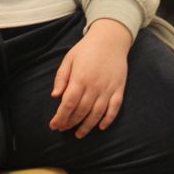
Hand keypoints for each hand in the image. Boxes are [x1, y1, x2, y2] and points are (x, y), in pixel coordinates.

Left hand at [49, 19, 131, 137]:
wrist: (111, 38)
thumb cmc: (86, 49)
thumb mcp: (69, 59)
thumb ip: (61, 78)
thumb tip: (55, 96)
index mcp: (80, 78)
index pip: (68, 104)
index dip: (60, 117)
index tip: (54, 125)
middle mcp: (94, 85)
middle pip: (81, 111)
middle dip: (70, 123)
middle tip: (63, 129)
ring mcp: (108, 88)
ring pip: (97, 113)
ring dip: (87, 126)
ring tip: (78, 134)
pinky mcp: (119, 88)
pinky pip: (114, 108)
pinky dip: (108, 120)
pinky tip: (100, 127)